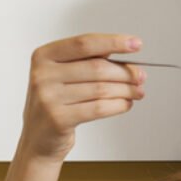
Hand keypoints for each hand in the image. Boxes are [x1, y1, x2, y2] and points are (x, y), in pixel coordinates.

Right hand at [18, 33, 145, 162]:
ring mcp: (48, 97)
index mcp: (45, 56)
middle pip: (97, 67)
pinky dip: (118, 105)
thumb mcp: (64, 75)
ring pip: (101, 89)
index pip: (85, 43)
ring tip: (137, 92)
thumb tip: (127, 60)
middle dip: (125, 72)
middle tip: (141, 76)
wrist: (39, 137)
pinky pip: (98, 108)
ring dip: (126, 90)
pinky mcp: (59, 118)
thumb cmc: (56, 102)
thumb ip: (90, 61)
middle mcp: (43, 74)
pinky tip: (126, 104)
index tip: (135, 44)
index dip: (114, 42)